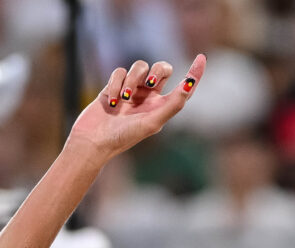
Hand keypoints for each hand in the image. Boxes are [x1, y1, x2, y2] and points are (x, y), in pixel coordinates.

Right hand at [67, 55, 205, 161]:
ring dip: (132, 81)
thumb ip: (173, 104)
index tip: (201, 58)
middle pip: (161, 69)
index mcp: (161, 107)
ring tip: (124, 100)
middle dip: (157, 71)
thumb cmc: (124, 137)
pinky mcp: (113, 85)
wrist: (93, 141)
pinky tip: (111, 102)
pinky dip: (116, 85)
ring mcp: (131, 90)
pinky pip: (120, 71)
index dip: (193, 73)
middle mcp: (148, 97)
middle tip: (150, 84)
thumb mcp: (152, 122)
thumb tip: (190, 86)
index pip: (182, 87)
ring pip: (139, 67)